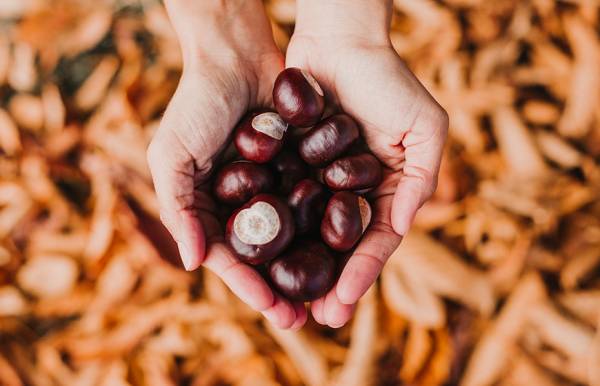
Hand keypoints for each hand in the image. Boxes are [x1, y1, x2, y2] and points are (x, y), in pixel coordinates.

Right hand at [147, 0, 305, 328]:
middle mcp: (240, 204)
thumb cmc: (196, 103)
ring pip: (291, 239)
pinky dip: (323, 228)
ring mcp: (270, 188)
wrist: (236, 55)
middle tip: (303, 319)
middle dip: (280, 289)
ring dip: (306, 268)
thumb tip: (194, 264)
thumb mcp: (171, 153)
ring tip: (327, 296)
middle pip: (263, 257)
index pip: (228, 256)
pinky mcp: (297, 169)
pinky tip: (342, 251)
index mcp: (207, 207)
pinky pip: (311, 205)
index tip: (271, 309)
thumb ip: (177, 207)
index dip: (247, 285)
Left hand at [286, 0, 447, 326]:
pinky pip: (285, 206)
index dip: (362, 274)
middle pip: (342, 248)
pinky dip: (277, 233)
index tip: (344, 303)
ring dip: (302, 270)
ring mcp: (322, 182)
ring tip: (289, 303)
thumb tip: (401, 229)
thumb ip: (420, 179)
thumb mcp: (425, 127)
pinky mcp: (293, 167)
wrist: (339, 40)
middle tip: (316, 319)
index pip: (376, 242)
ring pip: (311, 236)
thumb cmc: (388, 79)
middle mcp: (354, 192)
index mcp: (387, 189)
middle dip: (332, 285)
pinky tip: (264, 260)